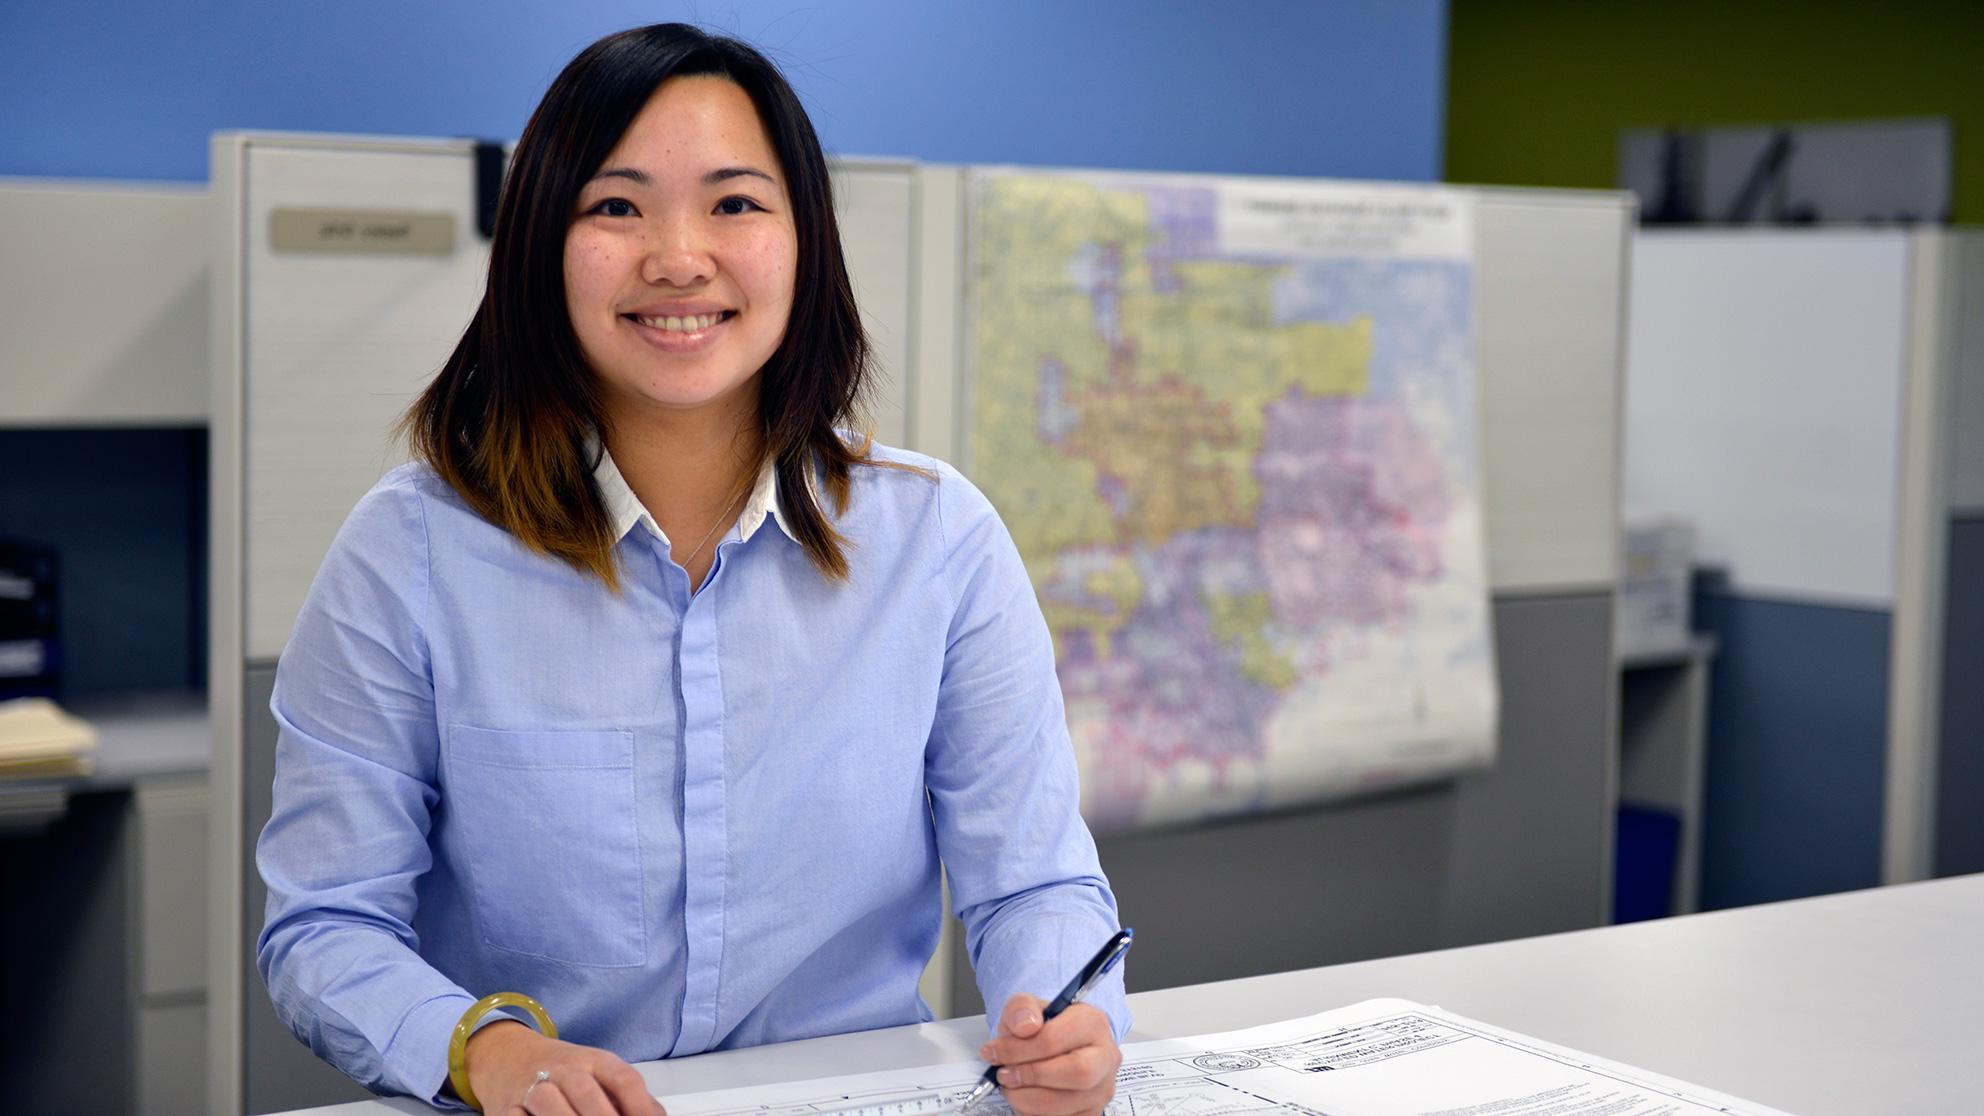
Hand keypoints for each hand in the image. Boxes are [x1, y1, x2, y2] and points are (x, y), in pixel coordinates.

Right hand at [463, 1020, 666, 1115]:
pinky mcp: (506, 1107)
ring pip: (548, 1102)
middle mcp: (563, 1069)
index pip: (622, 1078)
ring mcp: (532, 1086)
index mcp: (593, 1060)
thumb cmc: (562, 1071)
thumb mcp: (597, 1073)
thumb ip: (625, 1096)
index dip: (640, 1105)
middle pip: (585, 1090)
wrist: (506, 1055)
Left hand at [978, 995, 1120, 1115]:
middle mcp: (1104, 1056)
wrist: (1050, 1044)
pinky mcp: (1092, 1111)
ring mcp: (1101, 1087)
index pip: (1055, 1039)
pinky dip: (1034, 1112)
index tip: (996, 1052)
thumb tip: (1026, 1026)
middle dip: (1031, 1076)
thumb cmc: (1042, 1027)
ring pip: (1065, 1103)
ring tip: (1011, 1085)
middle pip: (1077, 1073)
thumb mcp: (1026, 1007)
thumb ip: (1021, 1008)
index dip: (1018, 1050)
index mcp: (1092, 1023)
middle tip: (1005, 1074)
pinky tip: (1026, 1096)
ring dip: (1026, 1098)